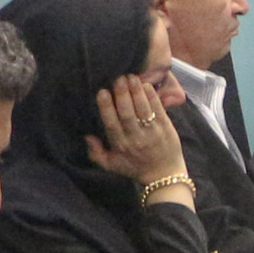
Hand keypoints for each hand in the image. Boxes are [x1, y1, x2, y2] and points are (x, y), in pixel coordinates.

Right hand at [85, 75, 188, 189]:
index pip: (111, 123)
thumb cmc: (135, 168)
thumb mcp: (112, 165)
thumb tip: (87, 137)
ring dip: (136, 92)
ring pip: (142, 109)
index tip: (102, 91)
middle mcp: (135, 138)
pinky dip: (152, 97)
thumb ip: (96, 153)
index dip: (106, 106)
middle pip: (127, 113)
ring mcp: (152, 132)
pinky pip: (158, 110)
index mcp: (120, 145)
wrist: (164, 176)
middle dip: (122, 94)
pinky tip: (146, 85)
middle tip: (118, 78)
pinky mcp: (166, 128)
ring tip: (131, 77)